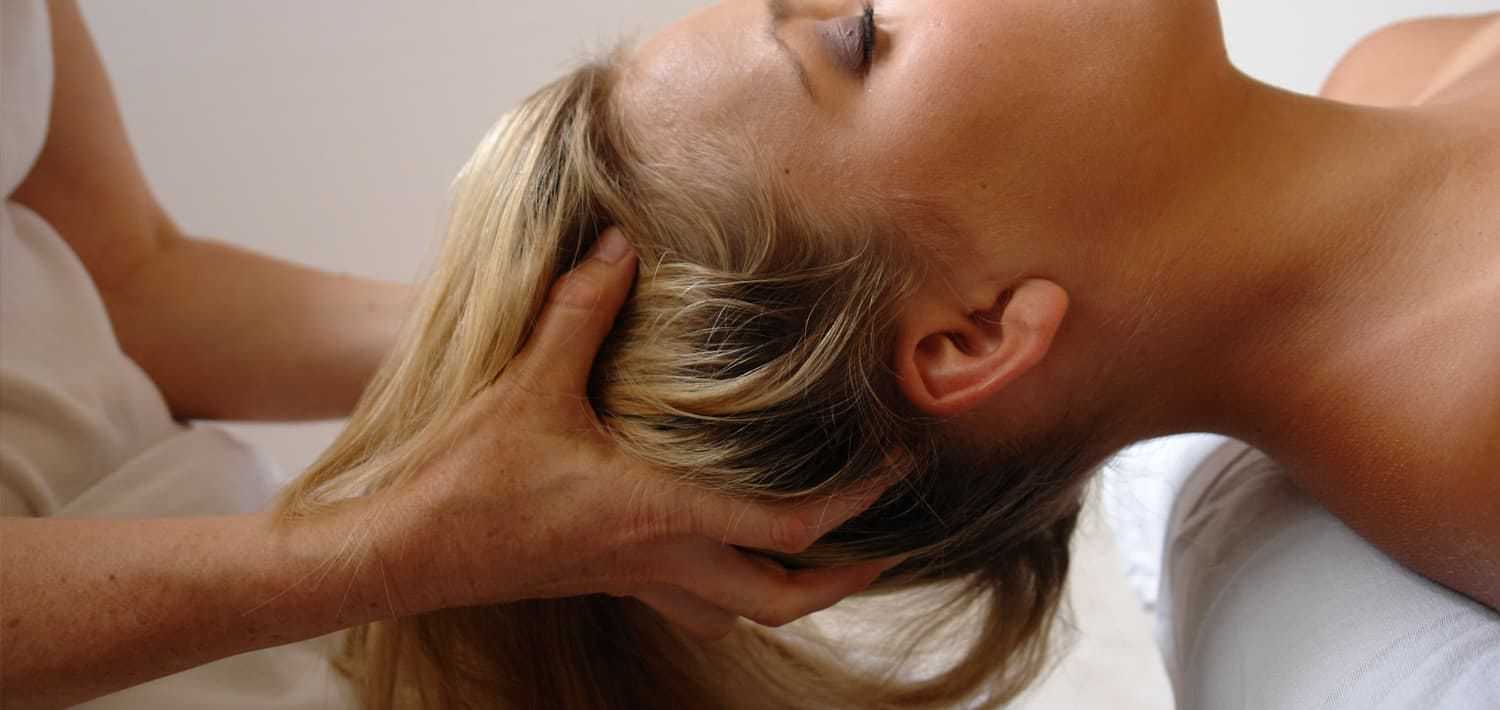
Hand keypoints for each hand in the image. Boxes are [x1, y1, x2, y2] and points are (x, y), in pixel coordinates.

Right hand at [375, 228, 895, 638]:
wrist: (404, 553)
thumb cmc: (464, 480)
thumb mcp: (527, 385)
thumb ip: (578, 311)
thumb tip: (618, 244)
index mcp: (659, 513)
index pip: (791, 525)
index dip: (858, 500)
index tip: (899, 465)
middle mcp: (660, 557)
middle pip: (783, 598)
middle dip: (845, 576)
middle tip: (887, 544)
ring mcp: (635, 578)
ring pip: (741, 612)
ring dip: (792, 591)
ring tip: (824, 555)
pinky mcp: (608, 580)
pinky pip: (695, 601)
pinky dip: (733, 587)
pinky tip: (728, 550)